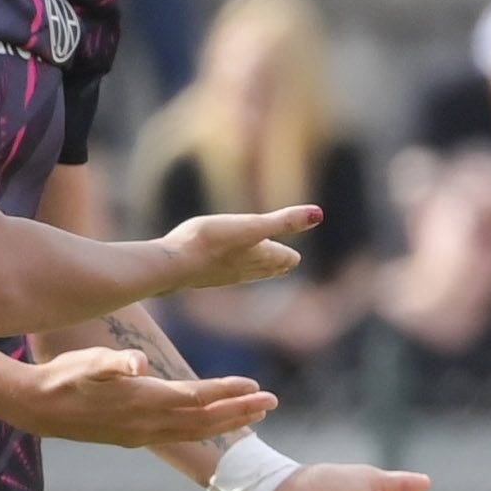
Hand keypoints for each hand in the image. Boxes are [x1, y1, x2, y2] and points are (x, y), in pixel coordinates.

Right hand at [9, 347, 270, 448]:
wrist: (33, 406)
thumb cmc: (61, 376)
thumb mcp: (85, 362)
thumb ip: (113, 362)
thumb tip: (139, 362)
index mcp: (143, 401)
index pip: (196, 398)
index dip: (226, 392)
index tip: (256, 386)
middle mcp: (147, 423)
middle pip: (204, 420)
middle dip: (241, 411)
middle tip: (274, 402)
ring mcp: (141, 434)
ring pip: (195, 431)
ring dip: (228, 422)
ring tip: (258, 414)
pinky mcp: (133, 437)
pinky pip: (180, 437)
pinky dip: (204, 431)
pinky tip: (217, 427)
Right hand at [154, 204, 313, 294]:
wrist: (171, 265)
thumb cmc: (211, 242)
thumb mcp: (251, 225)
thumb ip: (284, 221)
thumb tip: (319, 213)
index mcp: (262, 257)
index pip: (285, 259)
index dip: (289, 254)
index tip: (294, 254)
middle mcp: (246, 270)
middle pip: (269, 269)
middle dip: (277, 263)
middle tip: (284, 261)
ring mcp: (223, 276)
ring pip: (247, 273)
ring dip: (255, 267)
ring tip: (257, 263)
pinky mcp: (202, 276)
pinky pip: (222, 274)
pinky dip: (230, 269)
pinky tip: (220, 267)